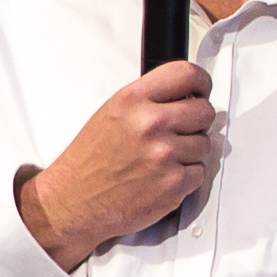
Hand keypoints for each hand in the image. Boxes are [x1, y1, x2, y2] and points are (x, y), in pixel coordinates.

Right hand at [14, 63, 218, 270]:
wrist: (72, 201)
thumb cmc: (89, 162)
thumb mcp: (111, 114)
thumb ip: (148, 101)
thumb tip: (185, 97)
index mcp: (132, 100)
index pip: (187, 74)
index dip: (201, 83)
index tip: (201, 90)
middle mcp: (150, 124)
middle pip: (204, 111)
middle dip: (196, 122)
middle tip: (179, 132)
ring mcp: (164, 155)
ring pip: (204, 144)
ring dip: (189, 153)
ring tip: (160, 160)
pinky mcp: (174, 183)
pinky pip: (199, 172)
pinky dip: (185, 177)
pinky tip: (161, 177)